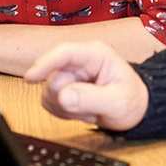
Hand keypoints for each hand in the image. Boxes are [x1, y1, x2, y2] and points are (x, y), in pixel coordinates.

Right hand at [24, 42, 148, 131]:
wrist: (135, 110)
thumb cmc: (132, 100)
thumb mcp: (117, 101)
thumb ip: (90, 98)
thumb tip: (63, 96)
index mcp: (94, 54)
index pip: (64, 53)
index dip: (45, 63)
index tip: (30, 78)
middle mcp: (79, 62)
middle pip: (54, 78)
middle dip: (67, 100)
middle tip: (91, 109)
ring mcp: (69, 75)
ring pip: (49, 93)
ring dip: (67, 108)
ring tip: (90, 110)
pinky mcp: (63, 89)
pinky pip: (50, 103)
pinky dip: (64, 113)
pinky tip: (82, 112)